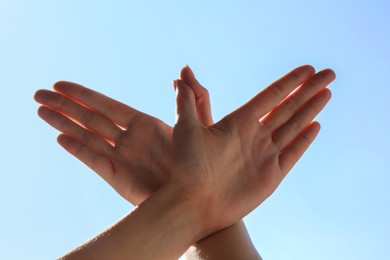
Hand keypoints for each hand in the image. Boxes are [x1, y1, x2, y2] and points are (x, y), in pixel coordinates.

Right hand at [34, 66, 211, 204]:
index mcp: (143, 124)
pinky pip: (94, 160)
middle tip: (39, 94)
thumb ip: (192, 96)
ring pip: (87, 136)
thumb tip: (182, 71)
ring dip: (64, 123)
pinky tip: (61, 138)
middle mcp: (128, 139)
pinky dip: (77, 149)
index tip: (62, 85)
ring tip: (40, 111)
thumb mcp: (200, 124)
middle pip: (90, 118)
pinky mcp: (118, 177)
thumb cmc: (202, 162)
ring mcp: (122, 158)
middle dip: (64, 106)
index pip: (107, 105)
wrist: (196, 195)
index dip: (84, 94)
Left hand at [170, 65, 334, 234]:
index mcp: (238, 122)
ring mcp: (264, 155)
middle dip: (308, 90)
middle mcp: (254, 135)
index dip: (290, 82)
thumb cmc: (186, 167)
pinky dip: (304, 140)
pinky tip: (316, 125)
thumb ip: (187, 102)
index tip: (308, 68)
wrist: (193, 204)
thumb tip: (179, 77)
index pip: (270, 96)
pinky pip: (292, 154)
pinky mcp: (271, 175)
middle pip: (287, 107)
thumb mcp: (185, 129)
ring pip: (294, 126)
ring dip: (311, 109)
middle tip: (328, 73)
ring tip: (327, 92)